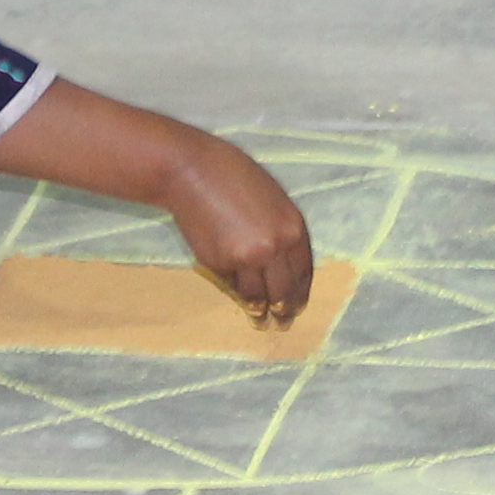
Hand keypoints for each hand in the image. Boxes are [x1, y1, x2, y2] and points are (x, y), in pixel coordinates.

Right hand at [162, 135, 316, 326]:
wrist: (191, 171)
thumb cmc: (232, 174)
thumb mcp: (272, 198)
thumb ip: (280, 228)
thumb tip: (281, 259)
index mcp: (293, 228)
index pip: (304, 270)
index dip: (301, 291)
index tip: (299, 304)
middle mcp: (274, 248)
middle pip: (284, 290)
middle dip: (285, 309)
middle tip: (283, 323)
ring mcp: (246, 259)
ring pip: (257, 295)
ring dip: (259, 310)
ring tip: (261, 320)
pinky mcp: (219, 265)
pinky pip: (232, 285)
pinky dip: (236, 292)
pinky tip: (238, 298)